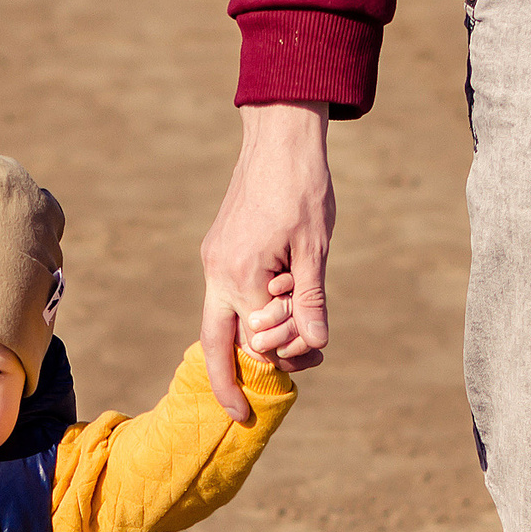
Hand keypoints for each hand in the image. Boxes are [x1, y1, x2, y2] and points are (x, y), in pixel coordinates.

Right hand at [200, 101, 334, 423]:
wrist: (279, 139)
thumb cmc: (302, 189)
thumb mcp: (315, 248)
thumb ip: (311, 300)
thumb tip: (316, 344)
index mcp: (241, 276)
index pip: (258, 341)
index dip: (288, 354)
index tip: (315, 361)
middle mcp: (218, 273)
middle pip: (215, 344)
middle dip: (234, 378)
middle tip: (270, 393)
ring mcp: (214, 262)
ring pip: (223, 320)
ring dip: (255, 336)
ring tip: (300, 333)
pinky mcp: (218, 251)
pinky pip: (229, 295)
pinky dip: (252, 309)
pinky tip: (284, 301)